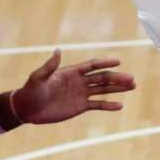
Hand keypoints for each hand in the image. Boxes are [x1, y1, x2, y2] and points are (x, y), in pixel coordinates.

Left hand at [10, 49, 134, 124]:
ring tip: (132, 86)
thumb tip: (58, 50)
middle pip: (102, 78)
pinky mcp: (81, 106)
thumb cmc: (31, 91)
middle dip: (117, 78)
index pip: (92, 66)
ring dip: (118, 88)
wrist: (27, 109)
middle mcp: (79, 81)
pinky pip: (98, 105)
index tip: (118, 62)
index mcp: (71, 72)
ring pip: (103, 89)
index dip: (105, 63)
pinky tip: (120, 105)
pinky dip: (109, 105)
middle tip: (132, 79)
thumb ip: (50, 66)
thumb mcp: (38, 77)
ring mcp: (81, 94)